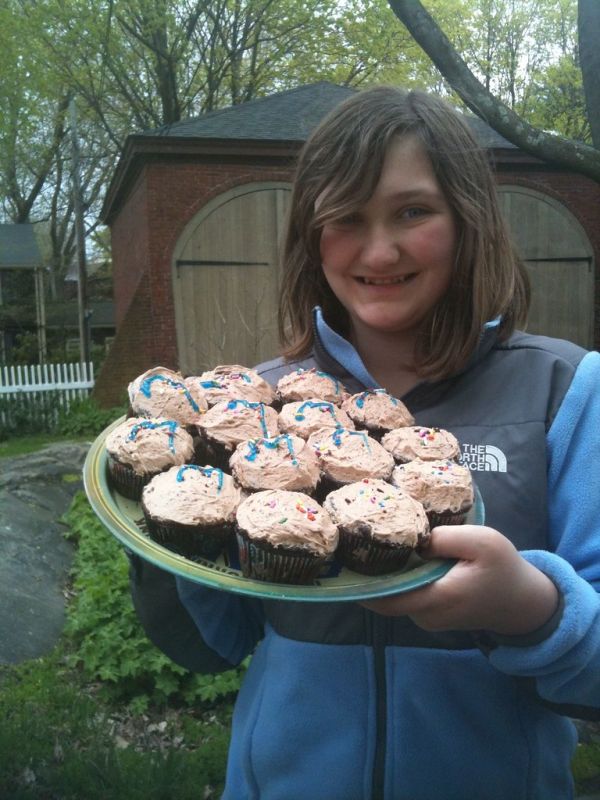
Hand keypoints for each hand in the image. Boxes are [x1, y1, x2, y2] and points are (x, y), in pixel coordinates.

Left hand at [361, 525, 558, 635]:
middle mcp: (427, 615)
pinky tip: (394, 556)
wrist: (523, 602)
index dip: (361, 584)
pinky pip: (407, 598)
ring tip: (367, 545)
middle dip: (366, 577)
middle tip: (349, 546)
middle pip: (385, 599)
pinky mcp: (432, 614)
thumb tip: (414, 539)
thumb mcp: (482, 542)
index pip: (386, 599)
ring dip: (383, 577)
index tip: (341, 564)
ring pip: (396, 598)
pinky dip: (398, 581)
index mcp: (437, 598)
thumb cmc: (504, 569)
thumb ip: (446, 538)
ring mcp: (428, 618)